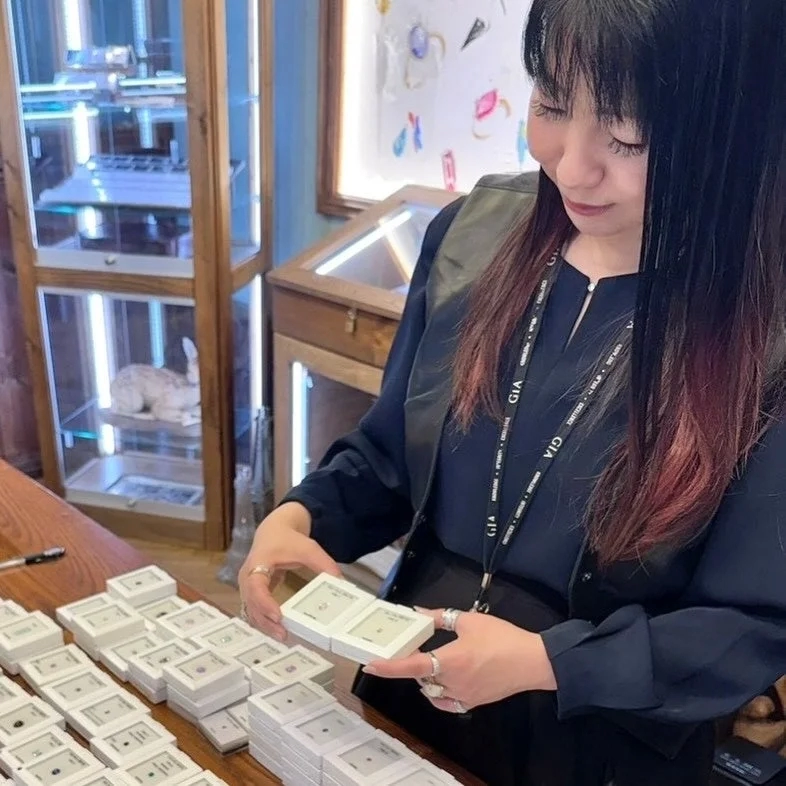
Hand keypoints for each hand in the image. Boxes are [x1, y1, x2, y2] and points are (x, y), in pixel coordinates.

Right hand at [239, 502, 341, 640]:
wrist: (274, 531)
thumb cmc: (289, 540)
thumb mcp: (309, 549)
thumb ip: (325, 565)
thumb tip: (341, 584)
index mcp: (258, 562)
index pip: (256, 586)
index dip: (265, 602)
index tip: (278, 616)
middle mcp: (247, 576)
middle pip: (252, 603)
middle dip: (266, 621)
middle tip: (284, 634)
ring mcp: (246, 586)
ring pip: (251, 610)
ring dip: (265, 625)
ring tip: (284, 636)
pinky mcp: (251, 593)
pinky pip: (254, 610)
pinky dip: (264, 621)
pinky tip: (278, 630)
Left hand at [362, 607, 556, 712]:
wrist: (533, 661)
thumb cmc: (502, 637)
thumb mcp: (469, 620)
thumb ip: (440, 616)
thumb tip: (417, 612)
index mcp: (451, 660)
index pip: (412, 666)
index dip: (389, 666)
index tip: (370, 665)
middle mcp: (453, 682)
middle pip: (420, 677)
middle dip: (411, 664)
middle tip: (408, 648)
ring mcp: (462, 695)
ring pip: (431, 690)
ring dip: (424, 677)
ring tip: (427, 660)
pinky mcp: (472, 702)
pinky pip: (446, 702)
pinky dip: (438, 694)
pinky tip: (439, 682)